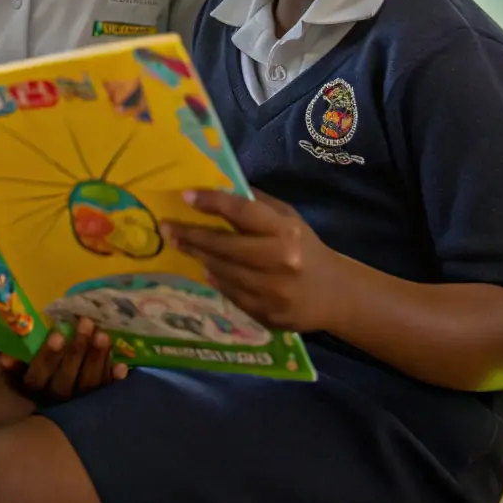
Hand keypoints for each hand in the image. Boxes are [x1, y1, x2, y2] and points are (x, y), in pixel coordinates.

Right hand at [0, 317, 127, 401]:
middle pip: (66, 380)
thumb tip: (4, 357)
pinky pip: (107, 392)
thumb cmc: (37, 373)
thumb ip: (13, 363)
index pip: (38, 377)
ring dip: (96, 359)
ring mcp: (79, 404)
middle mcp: (57, 399)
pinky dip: (113, 379)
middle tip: (86, 323)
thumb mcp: (20, 370)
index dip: (47, 358)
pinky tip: (122, 367)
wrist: (53, 408)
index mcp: (35, 389)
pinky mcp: (99, 404)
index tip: (57, 334)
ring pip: (89, 385)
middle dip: (77, 351)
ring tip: (102, 335)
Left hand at [163, 189, 344, 333]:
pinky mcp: (267, 315)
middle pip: (225, 246)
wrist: (334, 294)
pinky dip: (216, 279)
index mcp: (285, 232)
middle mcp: (279, 261)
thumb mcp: (289, 218)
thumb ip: (258, 205)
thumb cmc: (306, 247)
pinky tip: (205, 268)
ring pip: (223, 272)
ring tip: (180, 244)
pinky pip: (231, 294)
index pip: (242, 212)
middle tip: (168, 228)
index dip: (212, 202)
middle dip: (192, 236)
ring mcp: (272, 292)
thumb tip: (221, 188)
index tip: (186, 196)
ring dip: (199, 257)